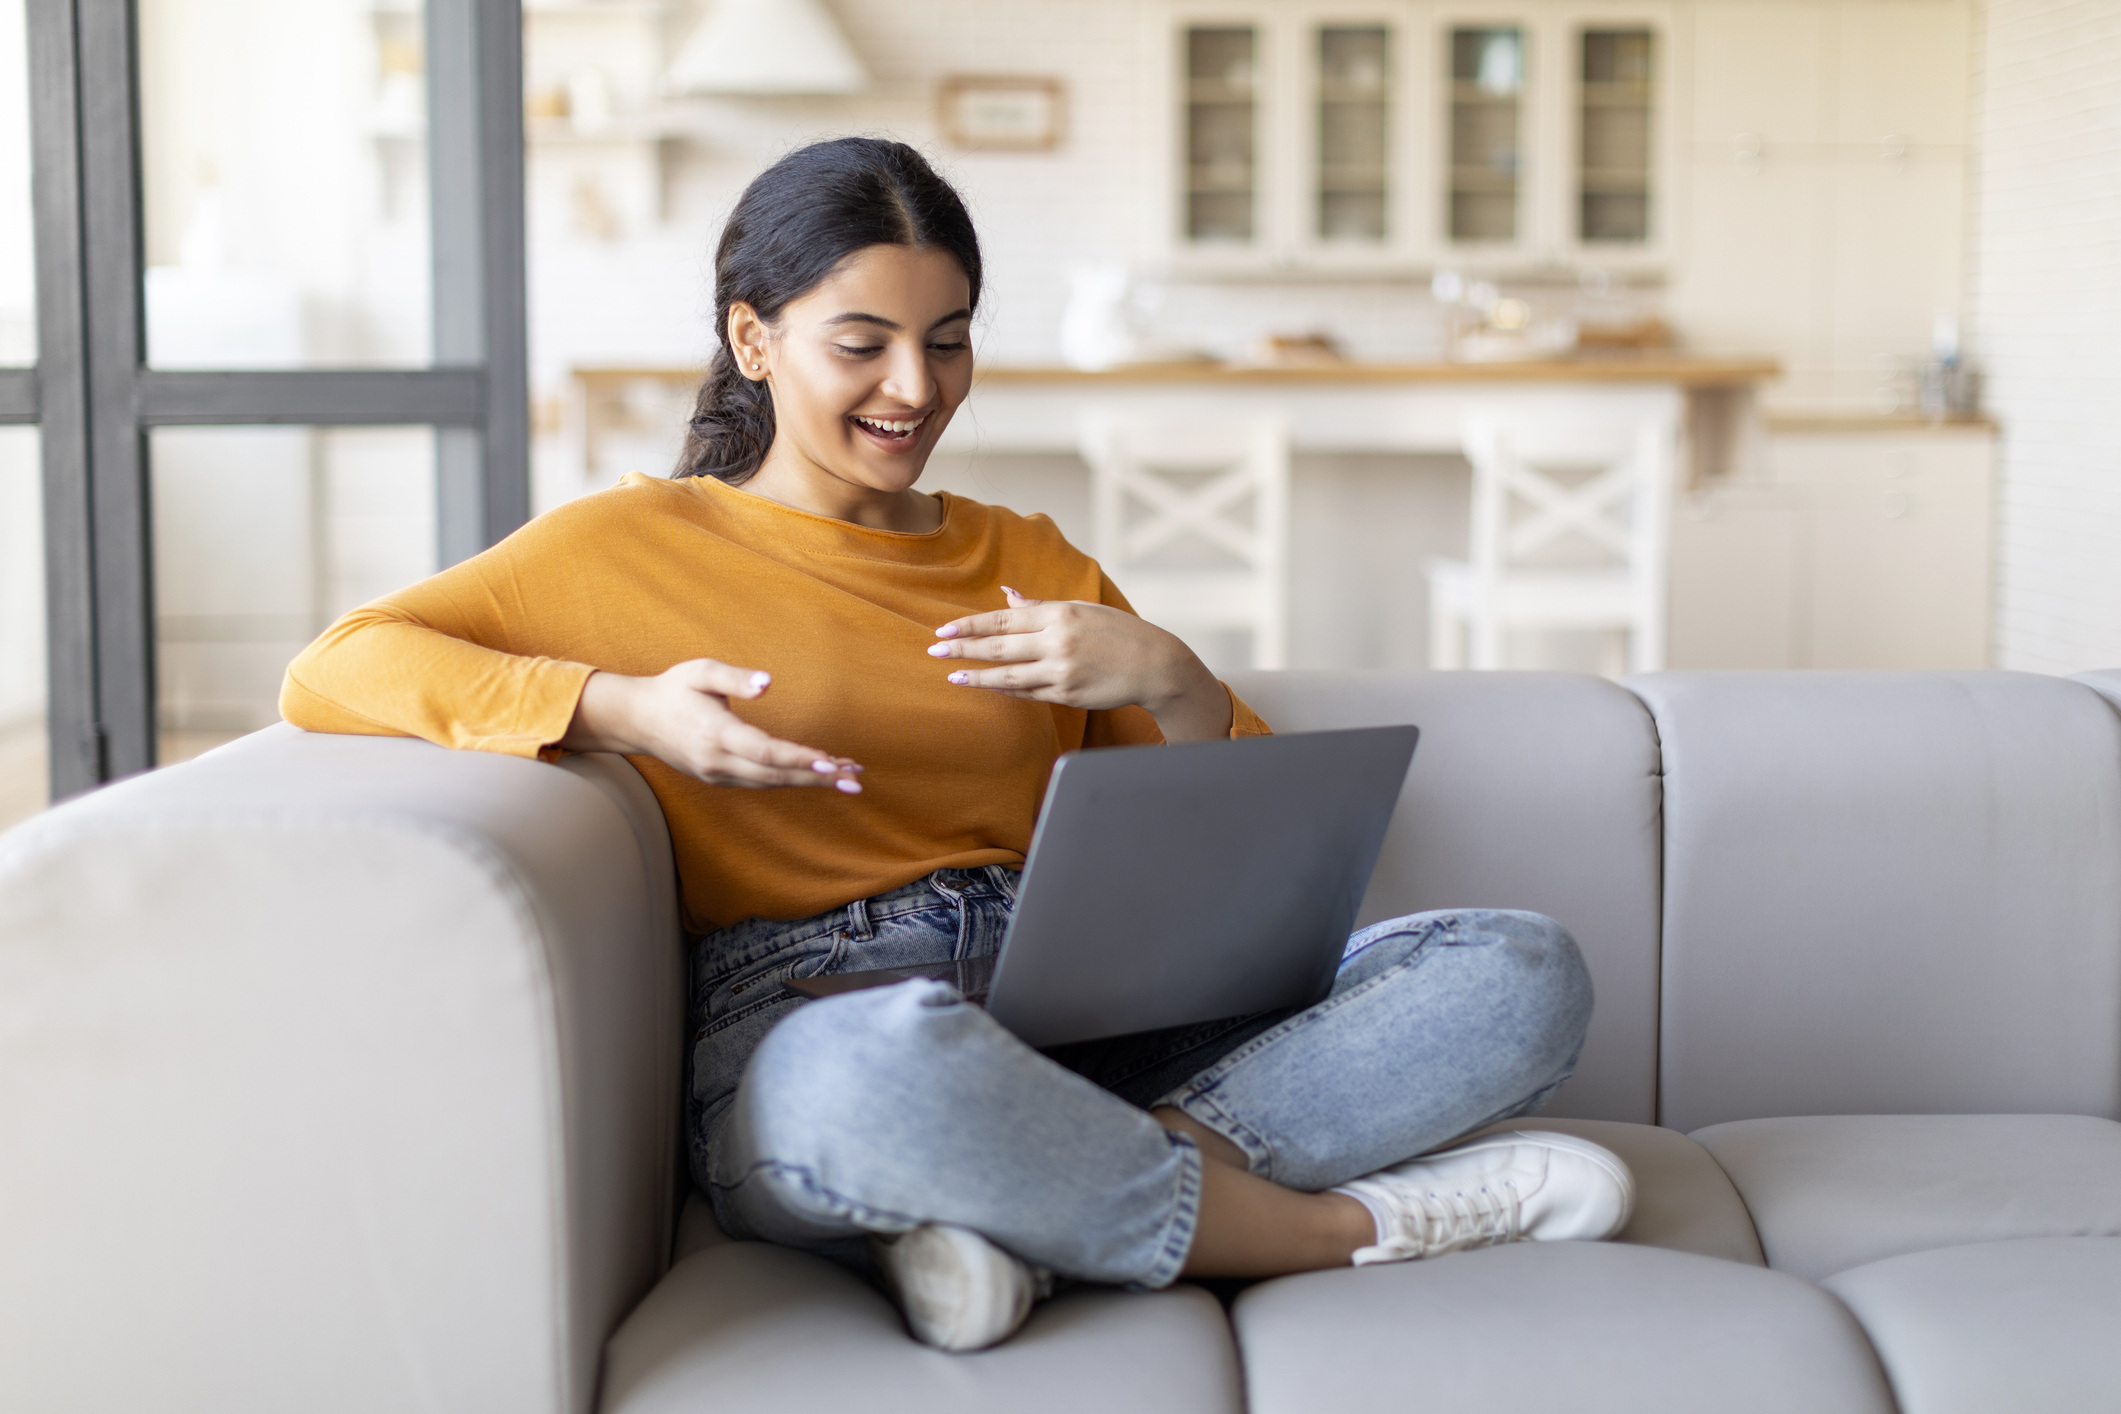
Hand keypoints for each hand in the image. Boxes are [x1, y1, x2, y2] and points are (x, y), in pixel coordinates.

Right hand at [561, 660, 862, 791]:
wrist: (636, 720)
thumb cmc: (673, 689)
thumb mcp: (700, 671)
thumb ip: (734, 678)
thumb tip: (768, 683)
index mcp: (715, 733)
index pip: (765, 752)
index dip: (799, 759)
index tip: (831, 762)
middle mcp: (718, 762)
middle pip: (776, 775)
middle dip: (817, 777)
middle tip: (856, 780)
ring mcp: (718, 775)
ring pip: (771, 783)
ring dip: (810, 781)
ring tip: (847, 777)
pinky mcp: (720, 778)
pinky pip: (761, 782)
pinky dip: (790, 779)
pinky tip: (816, 774)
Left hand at [928, 588, 1234, 741]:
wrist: (1155, 664)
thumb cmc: (1117, 632)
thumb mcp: (1081, 609)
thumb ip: (1040, 606)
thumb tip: (1006, 595)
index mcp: (1059, 613)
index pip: (1004, 619)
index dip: (970, 625)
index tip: (943, 630)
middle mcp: (1057, 641)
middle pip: (999, 646)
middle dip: (963, 648)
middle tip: (934, 650)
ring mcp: (1062, 670)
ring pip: (1008, 675)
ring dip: (977, 676)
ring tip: (952, 675)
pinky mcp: (1068, 693)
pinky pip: (1028, 693)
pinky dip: (1005, 690)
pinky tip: (987, 687)